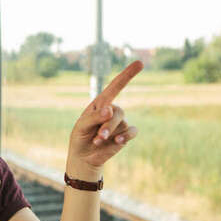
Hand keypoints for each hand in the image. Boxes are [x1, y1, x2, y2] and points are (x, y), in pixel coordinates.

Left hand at [66, 61, 143, 179]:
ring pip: (122, 123)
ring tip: (97, 141)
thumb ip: (94, 117)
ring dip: (109, 133)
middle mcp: (112, 111)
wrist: (84, 157)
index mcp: (100, 103)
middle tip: (98, 136)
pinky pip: (132, 132)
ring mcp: (120, 123)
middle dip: (108, 124)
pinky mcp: (125, 135)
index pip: (115, 86)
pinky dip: (125, 137)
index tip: (140, 63)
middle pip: (118, 111)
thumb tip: (110, 109)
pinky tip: (116, 142)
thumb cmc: (80, 137)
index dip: (127, 75)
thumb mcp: (81, 126)